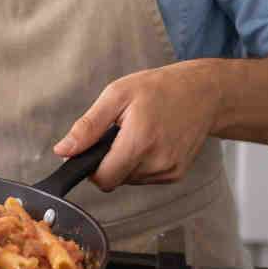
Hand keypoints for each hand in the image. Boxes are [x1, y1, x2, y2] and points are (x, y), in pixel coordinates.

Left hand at [52, 60, 232, 190]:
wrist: (204, 93)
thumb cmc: (160, 89)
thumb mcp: (116, 95)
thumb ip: (88, 126)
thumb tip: (63, 151)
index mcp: (140, 142)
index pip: (103, 179)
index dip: (91, 166)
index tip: (94, 147)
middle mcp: (157, 163)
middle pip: (114, 179)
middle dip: (108, 160)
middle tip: (119, 132)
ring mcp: (169, 171)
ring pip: (129, 179)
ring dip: (125, 161)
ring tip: (138, 132)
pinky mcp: (176, 174)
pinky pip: (145, 177)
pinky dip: (141, 163)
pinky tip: (151, 140)